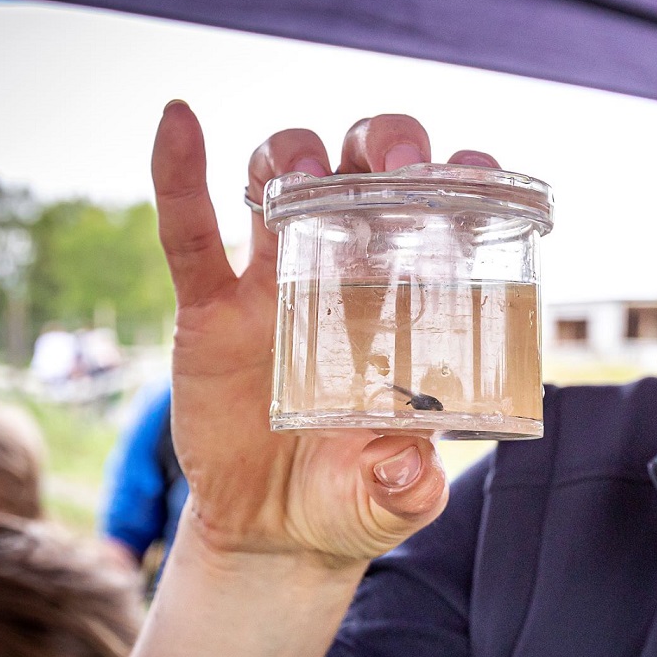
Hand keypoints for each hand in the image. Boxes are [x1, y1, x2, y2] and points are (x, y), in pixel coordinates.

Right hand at [153, 105, 498, 569]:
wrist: (274, 534)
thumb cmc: (355, 498)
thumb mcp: (395, 500)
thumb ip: (407, 486)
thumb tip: (405, 470)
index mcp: (410, 303)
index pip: (440, 216)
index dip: (460, 177)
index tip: (478, 172)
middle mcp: (347, 276)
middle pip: (364, 172)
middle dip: (383, 144)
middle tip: (399, 164)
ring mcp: (275, 286)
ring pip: (282, 180)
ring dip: (294, 152)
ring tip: (301, 170)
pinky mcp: (211, 311)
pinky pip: (188, 232)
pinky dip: (180, 173)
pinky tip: (178, 122)